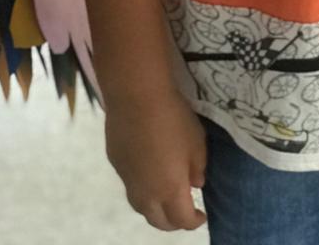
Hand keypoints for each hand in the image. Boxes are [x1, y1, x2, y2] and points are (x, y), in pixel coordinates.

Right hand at [105, 89, 208, 231]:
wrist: (136, 96)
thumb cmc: (173, 117)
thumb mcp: (197, 141)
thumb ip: (198, 168)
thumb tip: (195, 183)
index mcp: (170, 190)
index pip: (182, 220)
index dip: (194, 221)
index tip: (202, 214)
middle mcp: (146, 193)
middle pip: (158, 222)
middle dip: (173, 222)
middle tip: (183, 212)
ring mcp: (127, 180)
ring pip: (141, 207)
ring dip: (155, 208)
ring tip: (165, 197)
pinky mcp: (116, 164)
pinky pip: (131, 185)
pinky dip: (142, 187)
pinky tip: (149, 171)